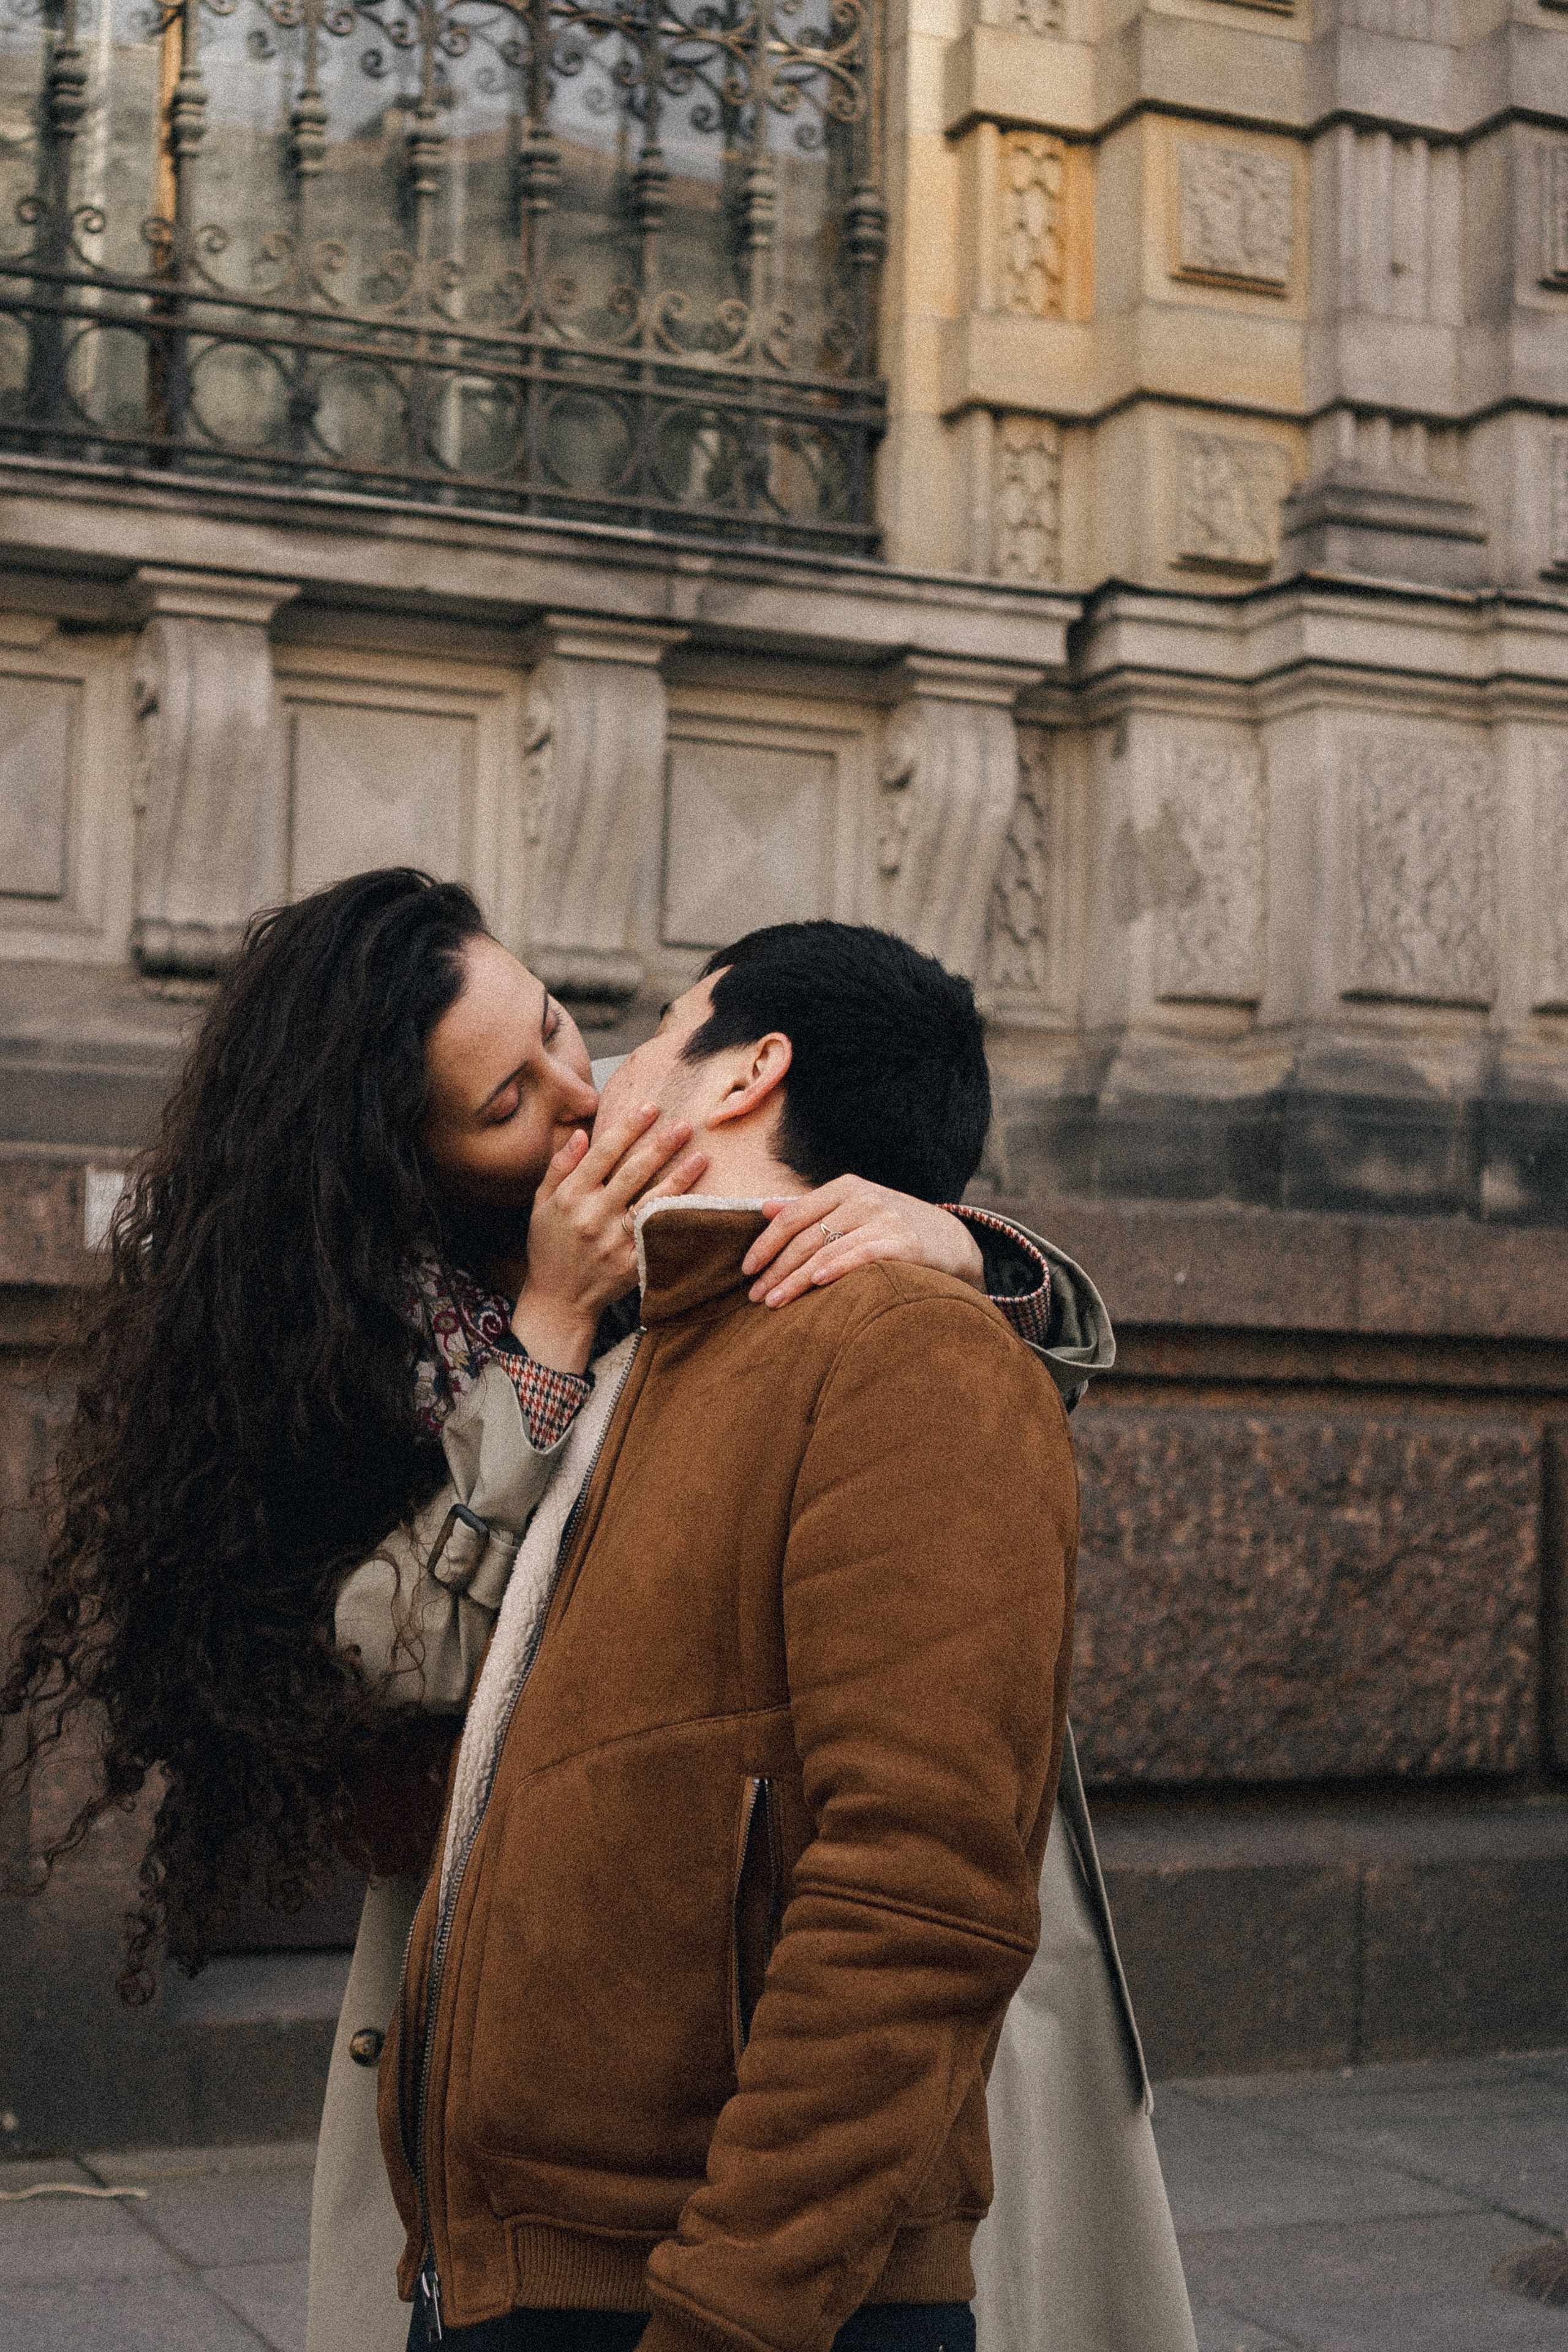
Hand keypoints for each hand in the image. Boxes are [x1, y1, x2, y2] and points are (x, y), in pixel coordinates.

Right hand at [511, 1103, 706, 1369]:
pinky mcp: (632, 1263)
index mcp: (570, 1197)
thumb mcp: (541, 1204)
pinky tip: (697, 1199)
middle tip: (684, 1124)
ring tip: (701, 1156)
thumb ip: (560, 1167)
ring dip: (679, 1177)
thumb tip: (582, 1133)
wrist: (558, 1301)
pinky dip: (677, 1215)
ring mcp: (614, 1242)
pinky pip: (659, 1233)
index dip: (628, 1128)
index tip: (650, 1107)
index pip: (604, 1153)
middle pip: (633, 1173)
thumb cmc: (549, 1247)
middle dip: (660, 1145)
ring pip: (652, 1202)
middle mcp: (592, 1217)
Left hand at [742, 1178, 984, 1307]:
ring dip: (796, 1279)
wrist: (951, 1239)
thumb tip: (764, 1208)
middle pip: (806, 1236)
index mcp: (844, 1188)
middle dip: (776, 1269)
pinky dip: (837, 1267)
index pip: (793, 1215)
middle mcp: (862, 1198)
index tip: (746, 1269)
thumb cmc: (891, 1227)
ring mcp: (885, 1219)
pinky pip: (863, 1255)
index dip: (766, 1243)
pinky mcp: (905, 1242)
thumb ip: (810, 1208)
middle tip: (754, 1296)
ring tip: (774, 1302)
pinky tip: (817, 1283)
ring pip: (827, 1249)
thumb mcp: (852, 1208)